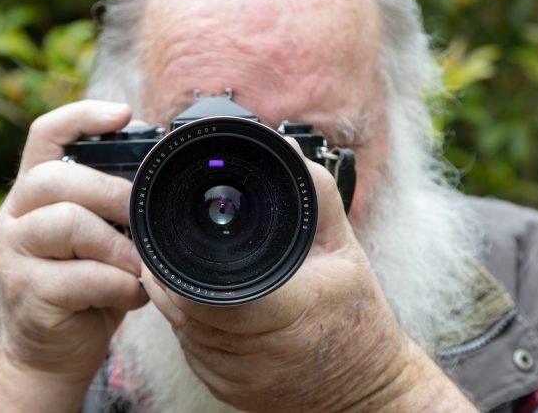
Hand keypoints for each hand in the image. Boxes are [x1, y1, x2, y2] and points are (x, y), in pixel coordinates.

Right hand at [0, 100, 148, 411]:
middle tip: (142, 216)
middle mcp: (16, 216)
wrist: (52, 351)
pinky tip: (130, 295)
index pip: (47, 134)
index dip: (83, 116)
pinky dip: (119, 286)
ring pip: (68, 223)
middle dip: (112, 192)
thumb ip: (112, 204)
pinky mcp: (28, 293)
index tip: (124, 114)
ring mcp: (14, 254)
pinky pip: (82, 276)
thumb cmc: (84, 284)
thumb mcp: (98, 235)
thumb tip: (160, 171)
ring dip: (118, 244)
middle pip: (57, 178)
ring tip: (137, 264)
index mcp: (35, 192)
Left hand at [142, 146, 476, 411]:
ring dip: (177, 287)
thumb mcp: (345, 250)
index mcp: (278, 310)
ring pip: (175, 321)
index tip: (175, 225)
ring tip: (199, 261)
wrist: (367, 393)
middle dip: (170, 260)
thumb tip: (286, 148)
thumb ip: (316, 195)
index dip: (176, 252)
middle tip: (178, 231)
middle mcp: (246, 350)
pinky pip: (187, 344)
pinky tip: (213, 299)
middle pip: (176, 298)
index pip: (200, 282)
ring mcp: (228, 375)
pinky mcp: (220, 387)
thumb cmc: (360, 323)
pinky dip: (191, 316)